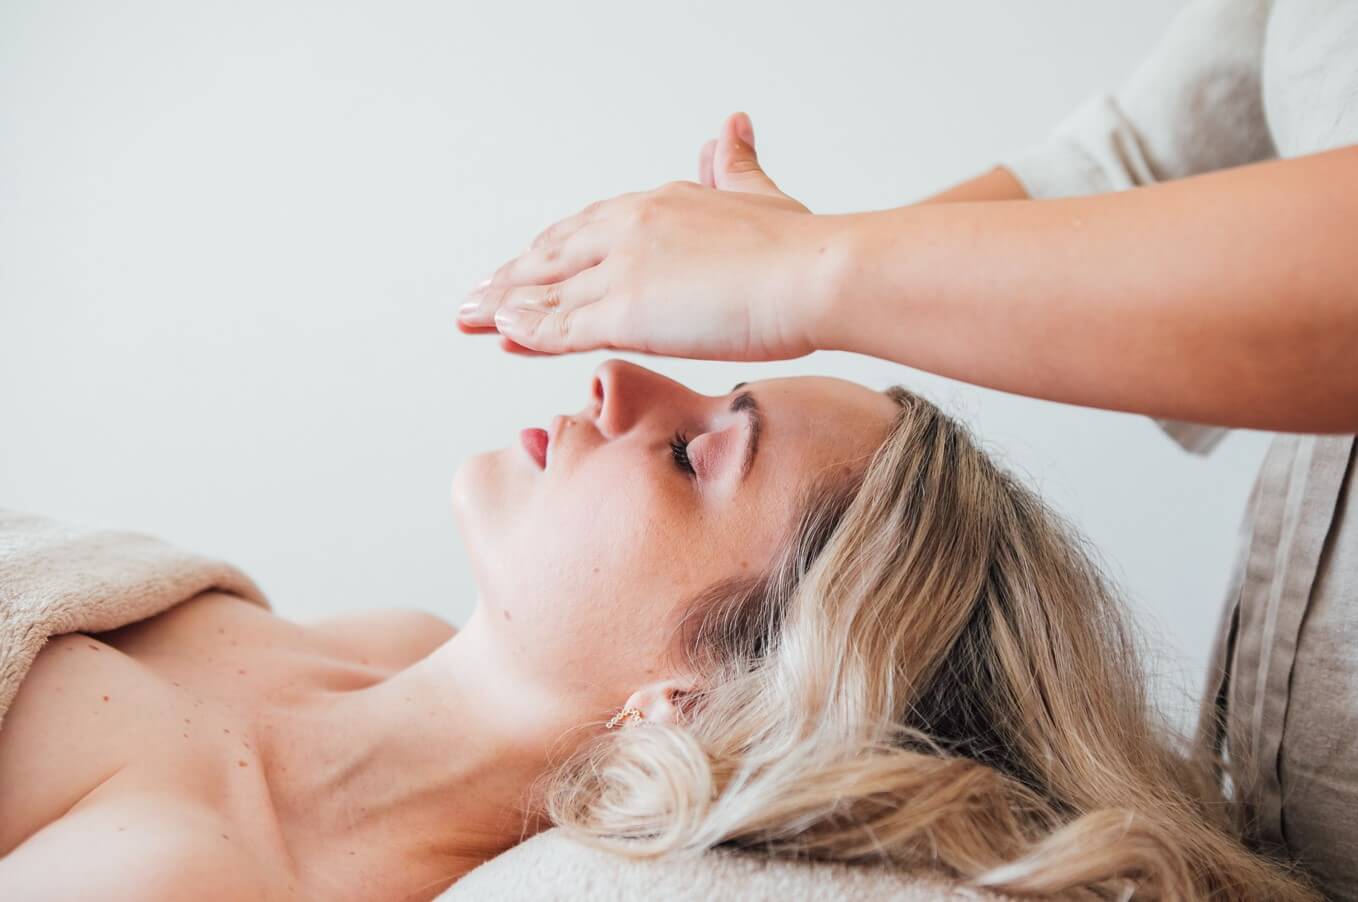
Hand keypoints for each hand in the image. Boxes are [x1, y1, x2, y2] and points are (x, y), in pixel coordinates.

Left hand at [457, 112, 828, 360]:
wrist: (814, 275)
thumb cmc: (799, 248)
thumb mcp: (758, 196)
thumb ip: (734, 165)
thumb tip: (730, 127)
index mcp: (655, 205)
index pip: (583, 231)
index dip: (549, 254)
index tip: (523, 269)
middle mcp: (627, 229)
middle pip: (550, 256)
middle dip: (509, 279)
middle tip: (474, 298)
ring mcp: (621, 269)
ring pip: (545, 291)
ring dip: (502, 308)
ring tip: (468, 320)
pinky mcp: (624, 311)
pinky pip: (560, 325)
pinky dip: (526, 331)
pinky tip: (501, 336)